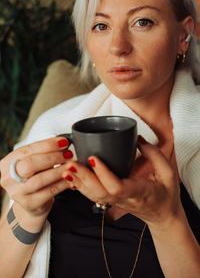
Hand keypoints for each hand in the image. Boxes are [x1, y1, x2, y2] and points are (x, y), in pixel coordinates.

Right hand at [0, 137, 72, 216]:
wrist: (32, 202)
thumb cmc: (34, 177)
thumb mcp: (35, 163)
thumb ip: (44, 153)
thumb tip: (62, 143)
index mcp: (7, 163)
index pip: (27, 150)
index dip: (47, 145)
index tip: (63, 142)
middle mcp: (9, 178)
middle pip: (30, 164)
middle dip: (52, 157)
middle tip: (68, 154)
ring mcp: (18, 193)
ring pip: (40, 179)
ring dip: (58, 170)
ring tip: (71, 165)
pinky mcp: (31, 204)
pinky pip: (50, 191)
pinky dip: (62, 183)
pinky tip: (70, 177)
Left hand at [61, 136, 181, 225]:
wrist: (162, 216)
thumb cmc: (166, 195)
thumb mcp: (168, 173)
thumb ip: (154, 155)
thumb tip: (138, 139)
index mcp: (138, 192)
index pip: (117, 186)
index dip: (103, 173)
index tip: (93, 158)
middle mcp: (124, 199)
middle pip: (99, 192)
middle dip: (83, 178)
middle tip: (70, 163)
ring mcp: (116, 202)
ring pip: (93, 196)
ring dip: (78, 182)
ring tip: (66, 168)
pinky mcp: (111, 201)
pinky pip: (93, 197)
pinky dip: (80, 188)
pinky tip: (71, 178)